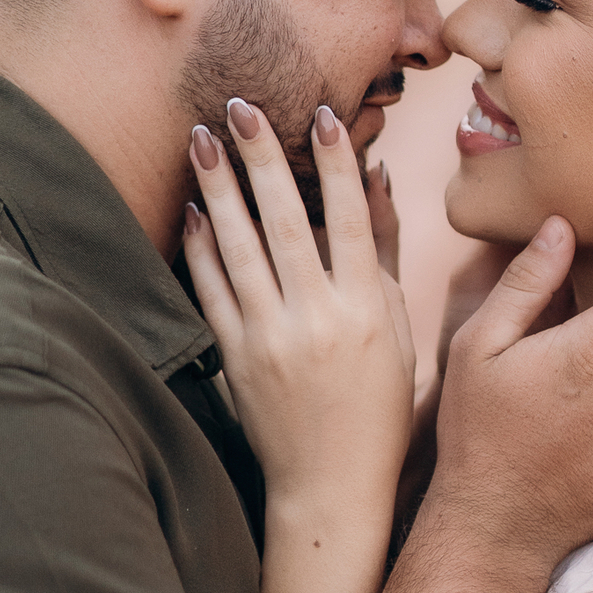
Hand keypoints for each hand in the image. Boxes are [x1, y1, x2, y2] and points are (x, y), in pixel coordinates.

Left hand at [183, 103, 414, 511]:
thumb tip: (379, 180)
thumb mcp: (399, 332)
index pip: (348, 221)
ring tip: (203, 140)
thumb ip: (383, 254)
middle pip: (285, 222)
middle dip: (262, 158)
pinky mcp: (234, 359)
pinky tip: (192, 208)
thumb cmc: (375, 408)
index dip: (336, 164)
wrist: (330, 486)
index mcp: (366, 311)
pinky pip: (211, 291)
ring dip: (219, 188)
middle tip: (240, 107)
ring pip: (239, 249)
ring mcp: (270, 339)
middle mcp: (317, 320)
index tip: (321, 114)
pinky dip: (200, 247)